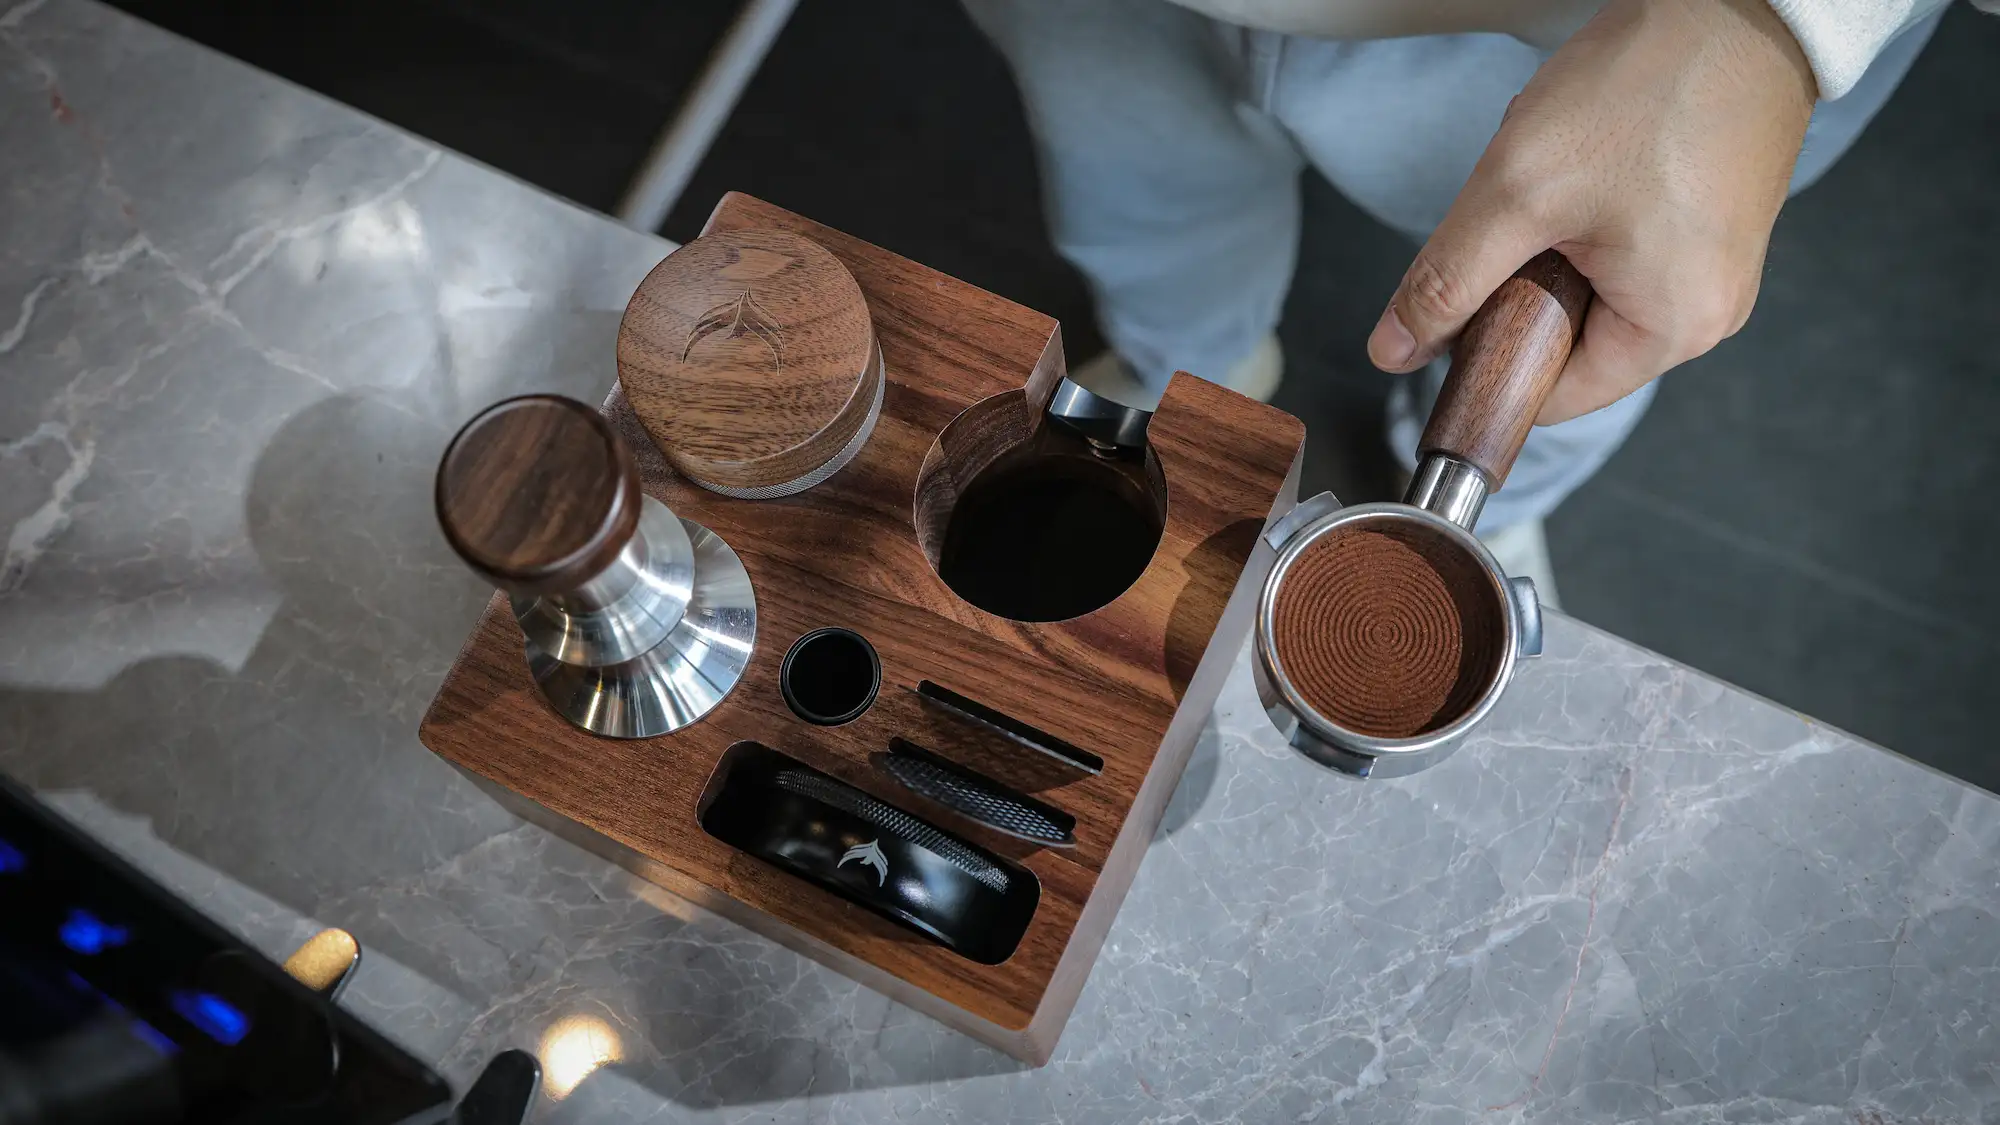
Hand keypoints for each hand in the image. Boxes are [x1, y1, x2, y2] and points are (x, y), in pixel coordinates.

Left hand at [1366, 0, 1817, 423]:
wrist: (1734, 1)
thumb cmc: (1650, 86)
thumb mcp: (1519, 192)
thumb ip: (1447, 281)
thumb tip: (1396, 350)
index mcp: (1673, 329)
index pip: (1551, 396)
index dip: (1489, 357)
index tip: (1457, 309)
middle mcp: (1707, 314)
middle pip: (1569, 343)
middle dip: (1525, 283)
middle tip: (1528, 210)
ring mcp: (1712, 271)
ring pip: (1588, 291)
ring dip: (1552, 241)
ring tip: (1570, 174)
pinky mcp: (1708, 229)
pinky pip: (1620, 250)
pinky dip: (1585, 216)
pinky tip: (1595, 161)